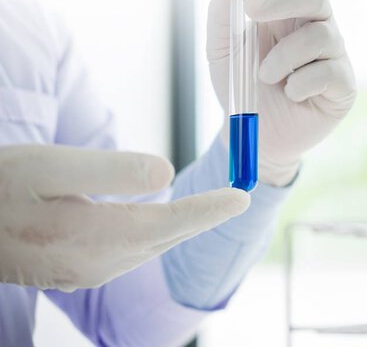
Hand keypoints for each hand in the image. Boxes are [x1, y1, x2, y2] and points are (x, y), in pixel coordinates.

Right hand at [0, 144, 248, 290]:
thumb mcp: (49, 168)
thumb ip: (109, 171)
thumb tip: (166, 172)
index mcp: (97, 237)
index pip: (171, 223)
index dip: (208, 209)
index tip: (242, 197)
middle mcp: (99, 264)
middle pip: (166, 237)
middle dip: (202, 218)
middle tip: (235, 200)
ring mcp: (88, 272)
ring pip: (150, 247)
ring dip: (181, 226)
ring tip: (210, 209)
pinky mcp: (78, 270)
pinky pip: (131, 253)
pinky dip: (155, 234)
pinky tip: (161, 222)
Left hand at [207, 0, 355, 185]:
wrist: (256, 136)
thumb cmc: (242, 90)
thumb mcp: (222, 54)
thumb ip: (222, 18)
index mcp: (285, 15)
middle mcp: (313, 28)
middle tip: (252, 11)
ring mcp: (331, 56)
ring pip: (321, 35)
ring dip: (285, 55)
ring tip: (264, 77)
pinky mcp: (342, 84)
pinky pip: (331, 72)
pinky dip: (303, 82)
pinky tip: (291, 93)